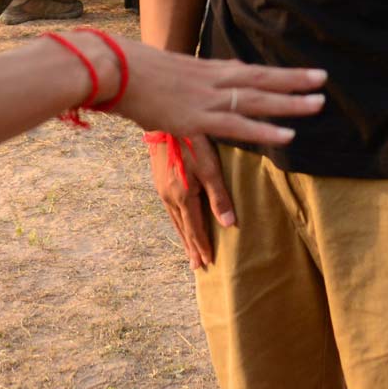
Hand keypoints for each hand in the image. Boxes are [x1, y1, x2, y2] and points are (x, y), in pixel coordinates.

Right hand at [150, 129, 223, 267]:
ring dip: (183, 236)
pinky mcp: (158, 180)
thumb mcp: (210, 167)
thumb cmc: (192, 142)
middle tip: (196, 266)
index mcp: (183, 197)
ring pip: (174, 220)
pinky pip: (169, 209)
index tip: (208, 262)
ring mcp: (161, 189)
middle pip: (182, 229)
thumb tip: (228, 225)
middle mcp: (169, 197)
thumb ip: (219, 197)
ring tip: (188, 250)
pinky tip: (179, 221)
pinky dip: (176, 221)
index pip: (195, 229)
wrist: (165, 122)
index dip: (202, 246)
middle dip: (191, 247)